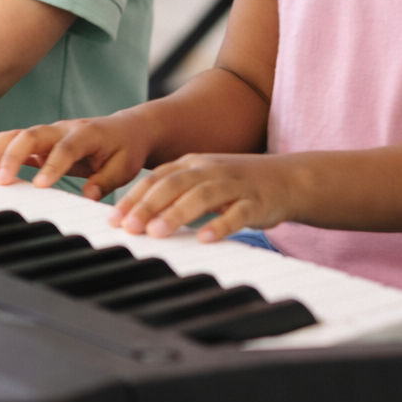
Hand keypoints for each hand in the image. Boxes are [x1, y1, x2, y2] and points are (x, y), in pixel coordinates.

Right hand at [0, 113, 151, 200]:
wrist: (127, 130)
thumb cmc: (126, 148)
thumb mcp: (125, 167)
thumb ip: (107, 181)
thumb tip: (89, 196)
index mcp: (87, 133)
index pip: (66, 147)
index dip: (52, 165)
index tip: (40, 185)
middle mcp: (63, 129)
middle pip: (32, 134)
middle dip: (13, 155)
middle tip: (0, 180)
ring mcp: (49, 133)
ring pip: (18, 135)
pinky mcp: (41, 142)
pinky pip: (15, 143)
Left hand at [109, 153, 298, 242]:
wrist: (287, 178)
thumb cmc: (237, 184)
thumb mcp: (202, 181)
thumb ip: (172, 194)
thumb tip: (135, 218)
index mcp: (193, 163)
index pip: (157, 177)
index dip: (134, 197)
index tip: (113, 219)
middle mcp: (210, 169)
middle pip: (174, 184)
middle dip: (148, 205)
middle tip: (129, 227)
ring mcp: (234, 184)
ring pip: (201, 196)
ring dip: (177, 213)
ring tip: (157, 232)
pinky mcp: (256, 202)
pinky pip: (237, 213)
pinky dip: (220, 224)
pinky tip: (206, 238)